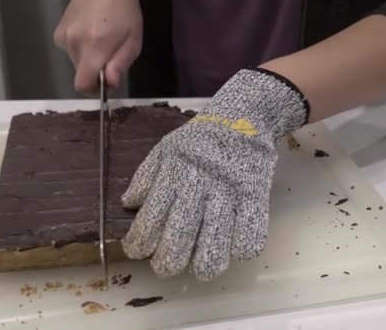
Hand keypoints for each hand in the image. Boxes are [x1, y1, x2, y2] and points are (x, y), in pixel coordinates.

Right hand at [53, 0, 141, 95]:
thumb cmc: (125, 12)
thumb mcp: (133, 42)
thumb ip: (120, 65)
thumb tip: (110, 85)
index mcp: (94, 47)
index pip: (82, 84)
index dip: (93, 90)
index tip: (104, 86)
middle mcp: (74, 44)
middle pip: (81, 74)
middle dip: (96, 72)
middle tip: (111, 57)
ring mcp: (63, 37)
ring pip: (76, 63)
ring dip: (89, 60)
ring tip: (102, 41)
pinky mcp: (58, 33)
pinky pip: (70, 51)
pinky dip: (81, 50)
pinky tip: (91, 34)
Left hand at [120, 69, 308, 280]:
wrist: (245, 115)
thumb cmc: (201, 139)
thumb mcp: (166, 149)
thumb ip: (146, 176)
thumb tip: (129, 205)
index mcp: (175, 172)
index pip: (151, 216)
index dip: (140, 242)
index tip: (137, 251)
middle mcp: (200, 184)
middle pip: (180, 236)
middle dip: (168, 262)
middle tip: (165, 267)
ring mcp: (229, 192)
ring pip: (215, 244)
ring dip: (205, 266)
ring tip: (201, 269)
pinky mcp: (256, 195)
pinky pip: (250, 235)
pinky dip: (241, 249)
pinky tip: (233, 249)